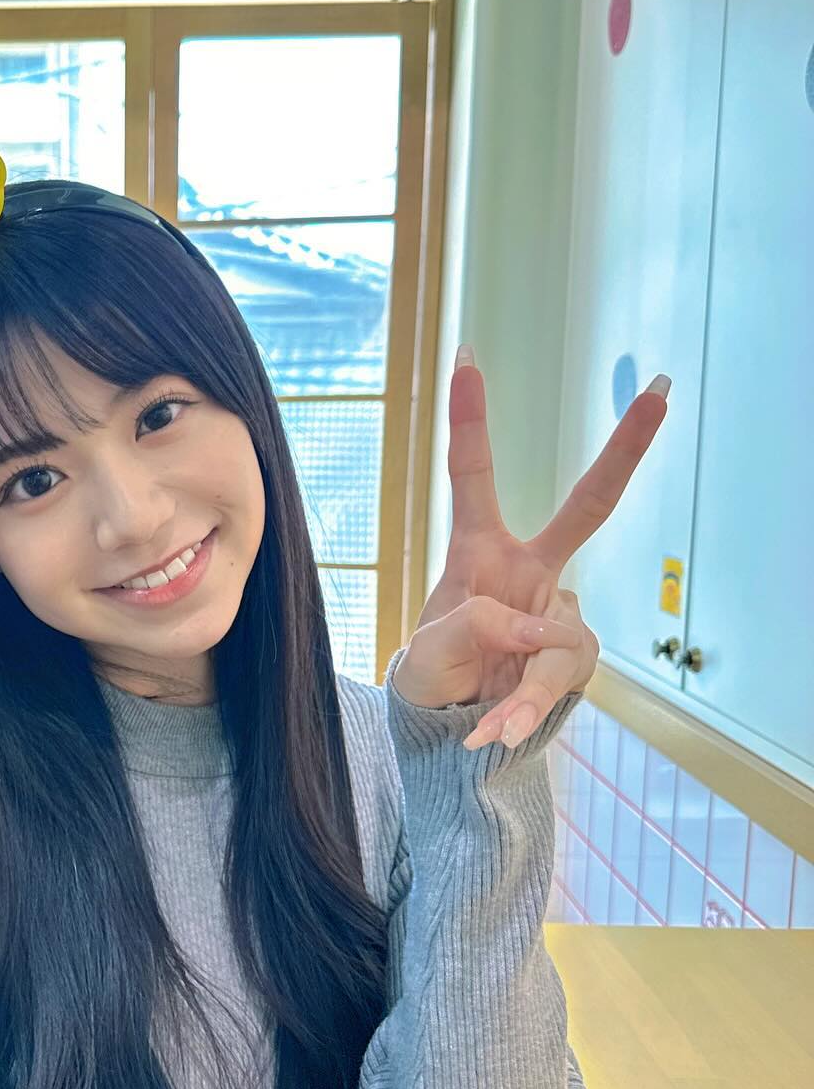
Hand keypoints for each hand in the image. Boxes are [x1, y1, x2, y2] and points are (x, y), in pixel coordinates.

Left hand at [392, 347, 668, 750]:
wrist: (453, 733)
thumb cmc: (433, 677)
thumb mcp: (426, 652)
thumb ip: (473, 627)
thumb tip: (538, 624)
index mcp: (477, 552)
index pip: (473, 475)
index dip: (469, 418)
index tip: (466, 355)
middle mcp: (527, 572)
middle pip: (587, 507)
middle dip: (624, 453)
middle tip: (662, 394)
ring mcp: (558, 613)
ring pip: (563, 634)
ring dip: (522, 682)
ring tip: (486, 716)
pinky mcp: (575, 655)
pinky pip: (565, 674)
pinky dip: (527, 707)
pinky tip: (496, 728)